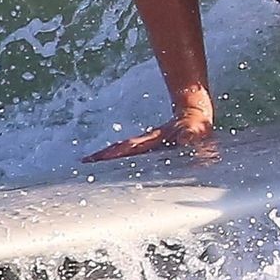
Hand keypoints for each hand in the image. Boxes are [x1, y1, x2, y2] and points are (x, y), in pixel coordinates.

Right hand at [81, 110, 218, 163]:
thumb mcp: (197, 130)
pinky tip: (113, 168)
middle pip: (118, 149)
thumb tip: (186, 139)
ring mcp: (146, 144)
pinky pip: (130, 154)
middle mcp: (145, 142)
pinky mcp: (150, 148)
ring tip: (90, 165)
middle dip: (101, 157)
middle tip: (83, 164)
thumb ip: (191, 134)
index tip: (95, 160)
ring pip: (122, 151)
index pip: (128, 148)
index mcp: (152, 140)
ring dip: (106, 158)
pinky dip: (117, 159)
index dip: (112, 155)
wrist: (195, 111)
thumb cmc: (197, 124)